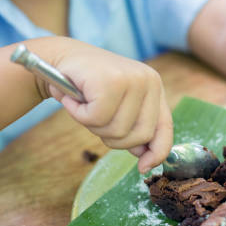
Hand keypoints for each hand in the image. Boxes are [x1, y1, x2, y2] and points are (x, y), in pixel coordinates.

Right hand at [42, 39, 172, 172]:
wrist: (59, 58)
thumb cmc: (88, 87)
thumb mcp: (117, 108)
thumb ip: (133, 128)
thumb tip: (145, 158)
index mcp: (154, 88)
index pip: (165, 128)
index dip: (157, 152)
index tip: (143, 168)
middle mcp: (149, 81)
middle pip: (140, 135)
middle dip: (113, 138)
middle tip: (94, 120)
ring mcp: (133, 79)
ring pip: (117, 129)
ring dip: (92, 125)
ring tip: (82, 106)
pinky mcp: (112, 80)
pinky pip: (97, 118)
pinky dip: (79, 115)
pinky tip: (72, 99)